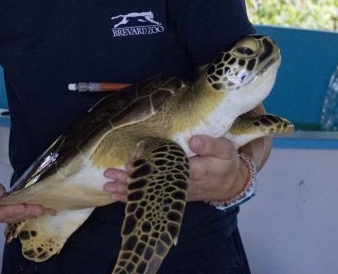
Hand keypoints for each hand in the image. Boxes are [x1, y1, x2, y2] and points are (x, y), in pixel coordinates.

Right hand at [0, 164, 46, 223]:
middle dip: (24, 213)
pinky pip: (16, 213)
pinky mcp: (3, 211)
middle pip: (7, 217)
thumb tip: (0, 193)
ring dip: (29, 213)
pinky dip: (28, 211)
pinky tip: (40, 209)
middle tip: (39, 209)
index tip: (21, 206)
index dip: (8, 211)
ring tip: (45, 210)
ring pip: (14, 216)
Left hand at [102, 135, 247, 203]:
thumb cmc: (226, 162)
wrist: (230, 183)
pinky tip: (116, 195)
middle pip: (152, 185)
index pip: (167, 171)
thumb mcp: (225, 149)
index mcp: (194, 172)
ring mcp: (174, 193)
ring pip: (148, 193)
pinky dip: (132, 197)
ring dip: (127, 190)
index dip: (148, 169)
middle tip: (110, 175)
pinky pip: (150, 197)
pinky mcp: (170, 196)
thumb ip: (210, 144)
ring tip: (107, 186)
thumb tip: (193, 139)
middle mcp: (180, 186)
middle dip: (130, 181)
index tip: (131, 165)